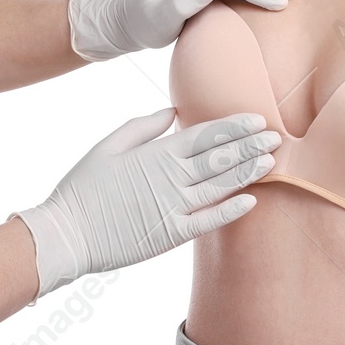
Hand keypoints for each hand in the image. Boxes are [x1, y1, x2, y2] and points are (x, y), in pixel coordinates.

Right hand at [9, 108, 279, 300]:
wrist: (67, 233)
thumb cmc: (83, 188)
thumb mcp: (107, 147)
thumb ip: (142, 128)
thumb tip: (172, 110)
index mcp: (156, 153)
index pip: (205, 134)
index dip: (235, 127)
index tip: (258, 120)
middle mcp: (170, 177)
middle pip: (220, 157)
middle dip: (251, 146)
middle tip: (277, 138)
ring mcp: (172, 206)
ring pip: (221, 185)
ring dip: (249, 172)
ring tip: (272, 162)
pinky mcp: (171, 234)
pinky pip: (209, 221)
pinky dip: (231, 210)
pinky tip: (252, 201)